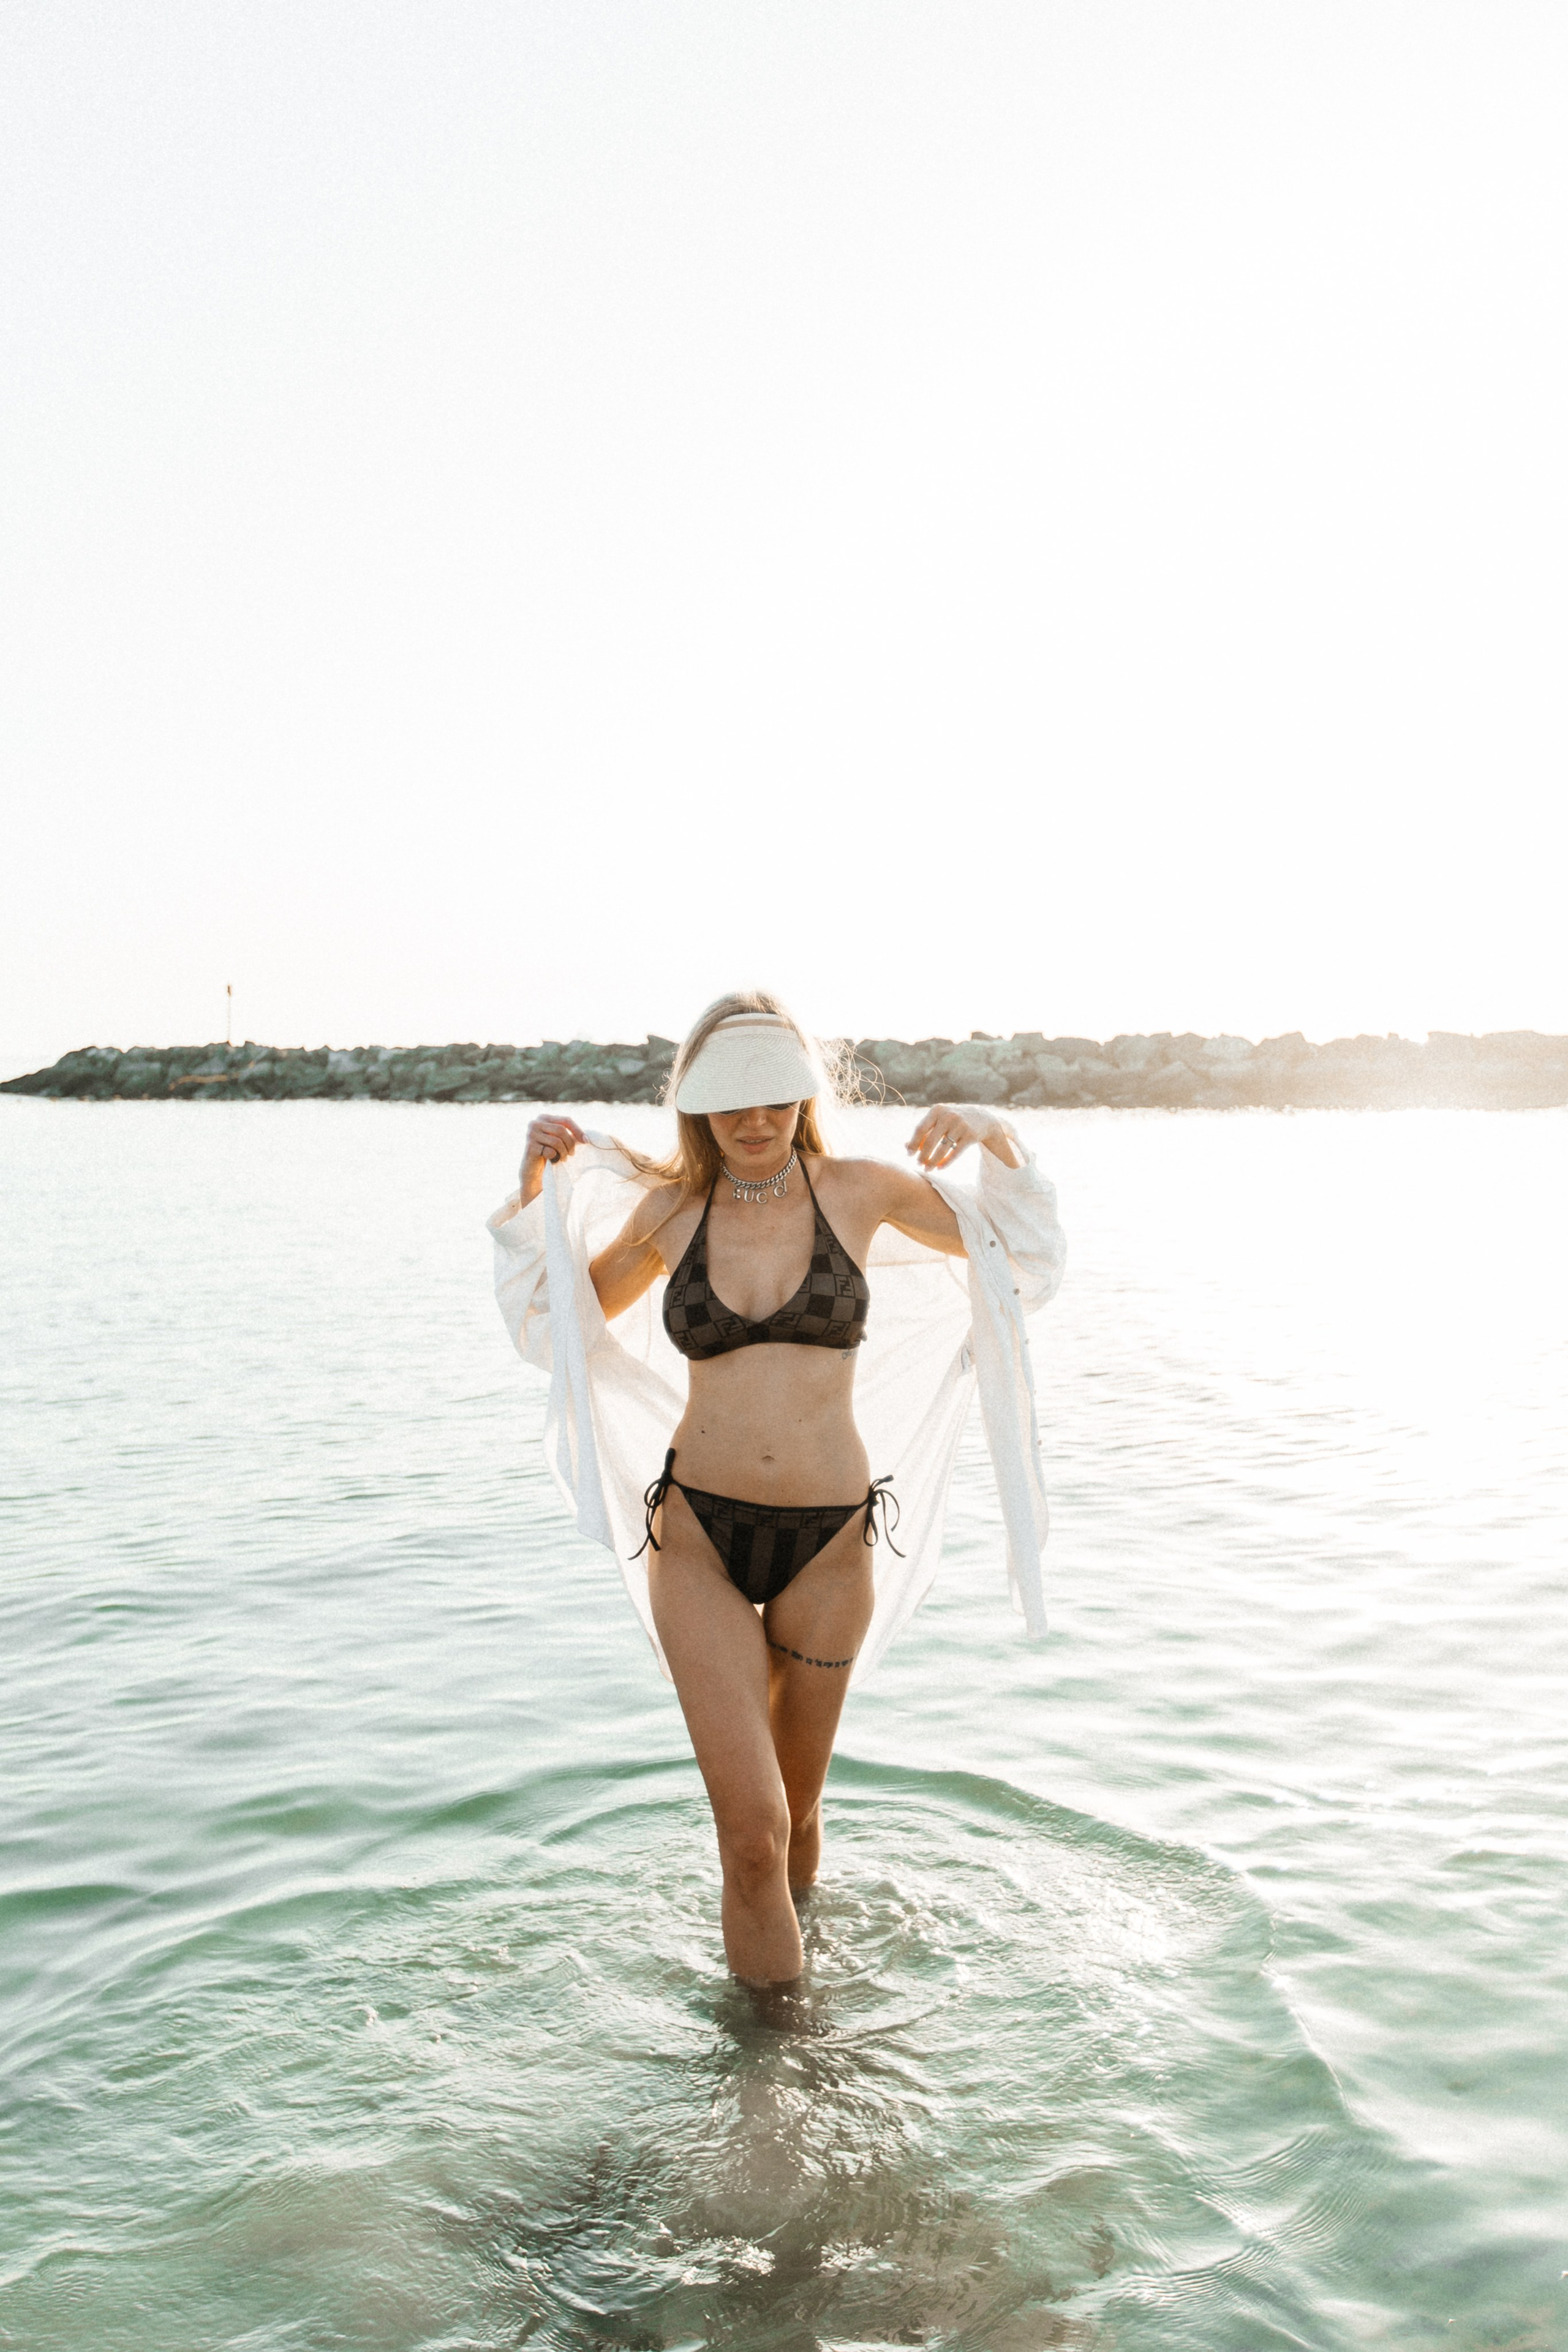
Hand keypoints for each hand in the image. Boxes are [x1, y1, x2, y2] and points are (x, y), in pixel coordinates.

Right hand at [520, 1114, 586, 1202]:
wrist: (532, 1169)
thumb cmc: (548, 1152)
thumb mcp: (558, 1139)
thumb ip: (567, 1133)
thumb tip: (586, 1137)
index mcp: (543, 1117)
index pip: (565, 1120)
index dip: (578, 1130)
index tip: (586, 1141)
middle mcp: (534, 1123)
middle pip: (561, 1130)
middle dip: (570, 1144)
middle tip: (572, 1154)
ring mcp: (530, 1134)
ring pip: (556, 1141)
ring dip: (563, 1152)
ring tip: (563, 1158)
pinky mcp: (530, 1147)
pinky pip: (549, 1151)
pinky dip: (555, 1158)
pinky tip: (553, 1161)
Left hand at [906, 1104, 1021, 1170]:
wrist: (981, 1118)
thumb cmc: (953, 1120)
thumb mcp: (938, 1120)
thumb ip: (923, 1131)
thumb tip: (905, 1146)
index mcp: (937, 1110)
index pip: (920, 1128)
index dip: (913, 1143)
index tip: (909, 1155)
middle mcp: (948, 1116)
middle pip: (930, 1141)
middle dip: (922, 1155)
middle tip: (919, 1164)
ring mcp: (961, 1125)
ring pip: (942, 1149)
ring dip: (933, 1161)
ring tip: (927, 1169)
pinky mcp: (971, 1135)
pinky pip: (955, 1153)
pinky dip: (946, 1162)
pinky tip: (939, 1168)